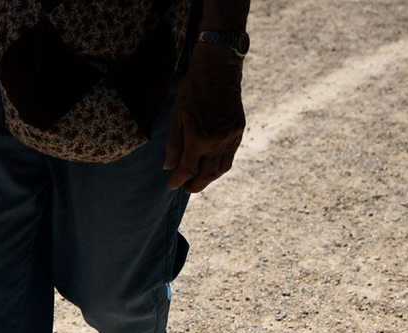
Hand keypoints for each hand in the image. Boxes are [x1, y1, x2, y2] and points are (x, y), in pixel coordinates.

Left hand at [163, 47, 244, 191]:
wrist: (218, 70)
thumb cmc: (193, 91)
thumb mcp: (176, 117)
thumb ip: (172, 145)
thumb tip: (169, 167)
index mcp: (199, 139)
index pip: (186, 169)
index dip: (177, 180)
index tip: (171, 185)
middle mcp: (217, 142)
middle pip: (207, 174)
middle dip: (196, 185)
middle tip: (186, 188)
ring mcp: (230, 137)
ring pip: (222, 168)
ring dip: (210, 178)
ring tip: (199, 180)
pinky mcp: (239, 130)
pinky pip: (231, 155)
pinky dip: (221, 164)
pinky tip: (212, 164)